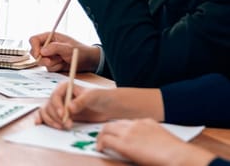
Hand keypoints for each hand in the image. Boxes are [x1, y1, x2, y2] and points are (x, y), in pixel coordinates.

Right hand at [28, 31, 99, 71]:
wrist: (88, 61)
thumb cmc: (80, 51)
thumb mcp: (69, 48)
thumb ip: (55, 48)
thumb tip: (42, 51)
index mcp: (50, 37)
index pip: (33, 40)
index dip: (34, 47)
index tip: (39, 54)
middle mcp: (47, 45)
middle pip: (34, 52)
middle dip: (42, 58)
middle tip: (51, 61)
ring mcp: (48, 55)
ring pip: (40, 61)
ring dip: (51, 63)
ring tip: (62, 60)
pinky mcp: (51, 63)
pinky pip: (47, 68)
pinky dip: (55, 68)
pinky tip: (63, 65)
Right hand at [37, 82, 116, 129]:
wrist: (107, 107)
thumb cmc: (101, 97)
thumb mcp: (92, 97)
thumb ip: (81, 101)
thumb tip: (69, 108)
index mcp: (65, 87)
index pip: (55, 96)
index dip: (57, 106)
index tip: (63, 115)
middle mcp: (59, 95)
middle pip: (49, 105)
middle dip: (56, 116)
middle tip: (67, 124)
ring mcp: (59, 105)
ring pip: (46, 112)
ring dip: (52, 121)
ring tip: (64, 127)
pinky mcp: (60, 114)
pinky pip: (47, 116)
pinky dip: (42, 120)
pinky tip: (38, 123)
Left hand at [97, 119, 215, 165]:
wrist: (179, 156)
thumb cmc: (177, 153)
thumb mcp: (162, 139)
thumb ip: (151, 138)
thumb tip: (147, 146)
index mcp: (147, 122)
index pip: (127, 122)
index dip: (120, 129)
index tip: (118, 135)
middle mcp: (136, 124)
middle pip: (114, 123)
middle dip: (108, 130)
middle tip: (104, 138)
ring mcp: (129, 133)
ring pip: (106, 128)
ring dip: (101, 136)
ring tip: (100, 144)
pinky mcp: (124, 143)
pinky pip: (106, 139)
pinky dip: (100, 144)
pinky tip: (100, 149)